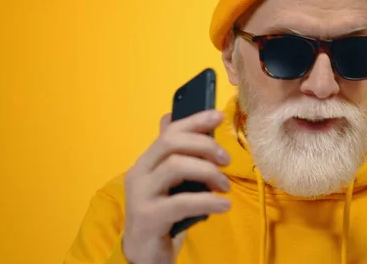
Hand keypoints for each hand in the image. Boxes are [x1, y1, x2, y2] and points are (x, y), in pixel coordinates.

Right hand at [122, 110, 231, 263]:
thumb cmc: (164, 215)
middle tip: (227, 160)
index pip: (169, 131)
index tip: (219, 116)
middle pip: (171, 142)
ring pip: (176, 166)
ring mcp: (141, 195)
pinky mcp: (149, 218)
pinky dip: (208, 201)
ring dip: (209, 172)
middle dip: (205, 145)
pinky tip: (224, 205)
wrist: (145, 255)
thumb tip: (190, 125)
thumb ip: (179, 158)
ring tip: (225, 187)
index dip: (195, 120)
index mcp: (146, 162)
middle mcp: (139, 174)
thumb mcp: (172, 184)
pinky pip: (182, 202)